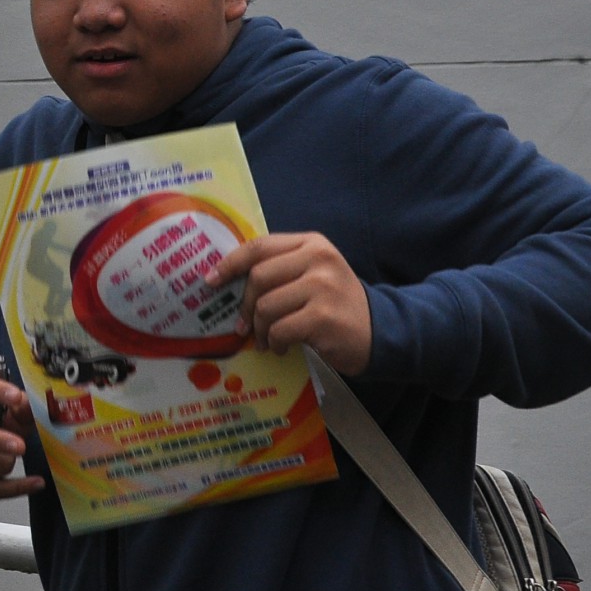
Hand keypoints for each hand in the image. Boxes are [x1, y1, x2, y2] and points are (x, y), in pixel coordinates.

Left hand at [206, 232, 372, 374]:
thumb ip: (279, 269)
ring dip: (260, 329)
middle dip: (245, 305)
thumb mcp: (312, 274)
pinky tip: (282, 347)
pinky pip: (280, 329)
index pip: (259, 247)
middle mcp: (318, 259)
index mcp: (311, 243)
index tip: (211, 280)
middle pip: (258, 277)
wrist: (380, 330)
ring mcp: (323, 287)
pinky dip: (275, 342)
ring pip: (266, 306)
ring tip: (267, 340)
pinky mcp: (324, 317)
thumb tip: (226, 279)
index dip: (230, 263)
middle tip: (244, 325)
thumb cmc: (335, 303)